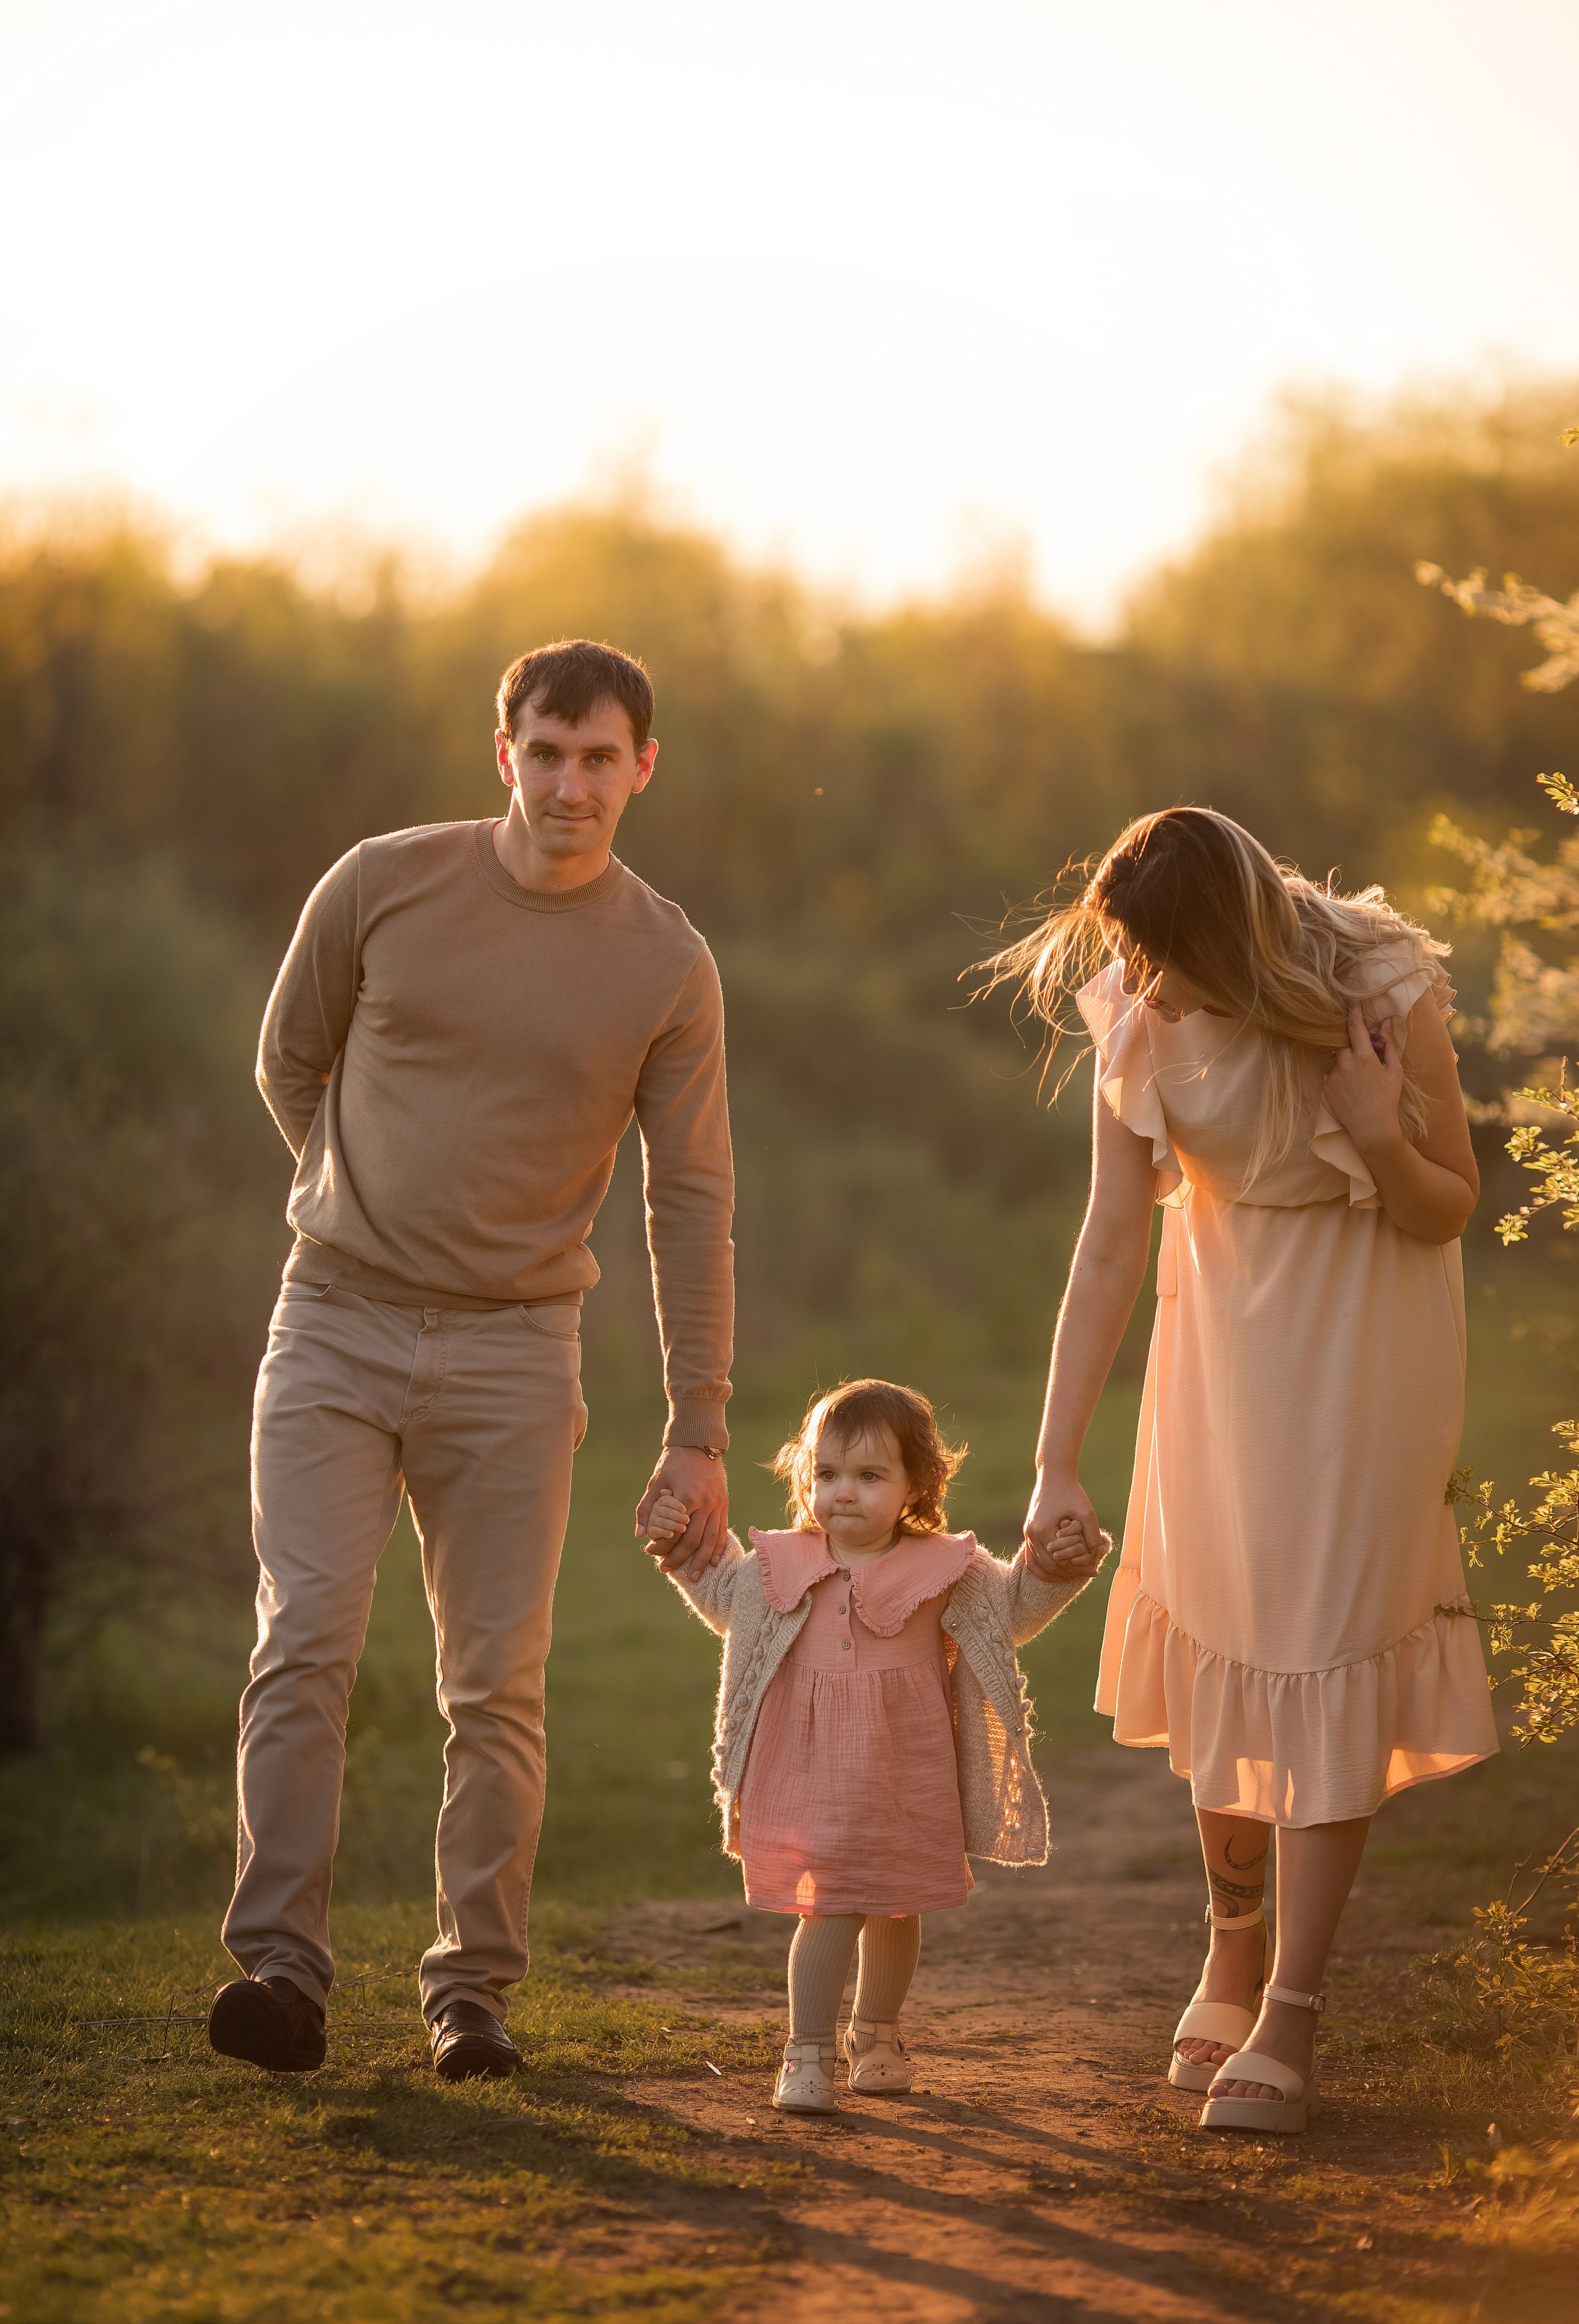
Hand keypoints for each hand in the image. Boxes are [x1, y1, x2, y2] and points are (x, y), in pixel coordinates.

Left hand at [635, 1445, 728, 1576]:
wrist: (698, 1443)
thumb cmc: (673, 1463)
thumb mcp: (656, 1482)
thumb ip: (647, 1508)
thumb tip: (640, 1535)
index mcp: (687, 1498)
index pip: (674, 1532)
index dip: (661, 1546)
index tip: (650, 1553)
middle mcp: (705, 1503)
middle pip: (693, 1540)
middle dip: (679, 1558)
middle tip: (666, 1570)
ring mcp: (718, 1504)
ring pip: (710, 1540)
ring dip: (701, 1561)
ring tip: (695, 1577)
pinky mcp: (724, 1503)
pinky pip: (722, 1530)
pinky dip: (718, 1548)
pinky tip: (713, 1562)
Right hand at [1023, 1471, 1104, 1580]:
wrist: (1054, 1476)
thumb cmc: (1071, 1492)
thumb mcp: (1087, 1512)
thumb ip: (1092, 1535)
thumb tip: (1092, 1554)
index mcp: (1043, 1530)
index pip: (1061, 1561)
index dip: (1078, 1569)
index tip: (1094, 1571)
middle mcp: (1031, 1534)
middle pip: (1049, 1566)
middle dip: (1068, 1573)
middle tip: (1086, 1573)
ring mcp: (1027, 1533)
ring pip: (1038, 1564)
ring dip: (1056, 1572)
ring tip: (1073, 1573)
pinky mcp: (1028, 1530)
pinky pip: (1032, 1556)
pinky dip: (1043, 1566)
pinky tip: (1057, 1569)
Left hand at [1322, 1004, 1404, 1156]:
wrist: (1371, 1128)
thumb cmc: (1388, 1099)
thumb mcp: (1394, 1071)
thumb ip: (1388, 1045)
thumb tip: (1385, 1023)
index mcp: (1364, 1057)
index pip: (1355, 1027)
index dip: (1354, 1012)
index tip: (1352, 1001)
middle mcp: (1345, 1063)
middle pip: (1344, 1044)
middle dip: (1353, 1048)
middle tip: (1364, 1062)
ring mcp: (1333, 1075)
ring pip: (1338, 1060)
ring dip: (1346, 1064)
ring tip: (1359, 1083)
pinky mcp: (1325, 1087)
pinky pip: (1332, 1074)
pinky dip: (1340, 1078)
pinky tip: (1351, 1091)